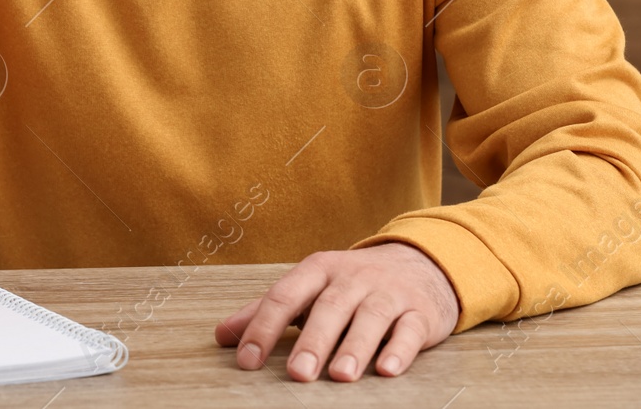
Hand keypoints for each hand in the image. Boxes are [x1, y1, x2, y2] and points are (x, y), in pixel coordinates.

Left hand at [214, 243, 458, 381]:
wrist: (420, 264)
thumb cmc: (352, 284)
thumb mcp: (309, 288)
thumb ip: (266, 311)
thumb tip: (221, 336)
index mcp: (319, 270)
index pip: (286, 295)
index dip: (264, 327)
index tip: (247, 360)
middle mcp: (353, 278)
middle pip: (330, 307)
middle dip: (313, 341)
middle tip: (298, 374)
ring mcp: (388, 293)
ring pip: (371, 317)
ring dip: (355, 346)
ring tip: (341, 376)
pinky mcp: (419, 312)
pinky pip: (409, 329)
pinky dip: (400, 349)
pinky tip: (387, 370)